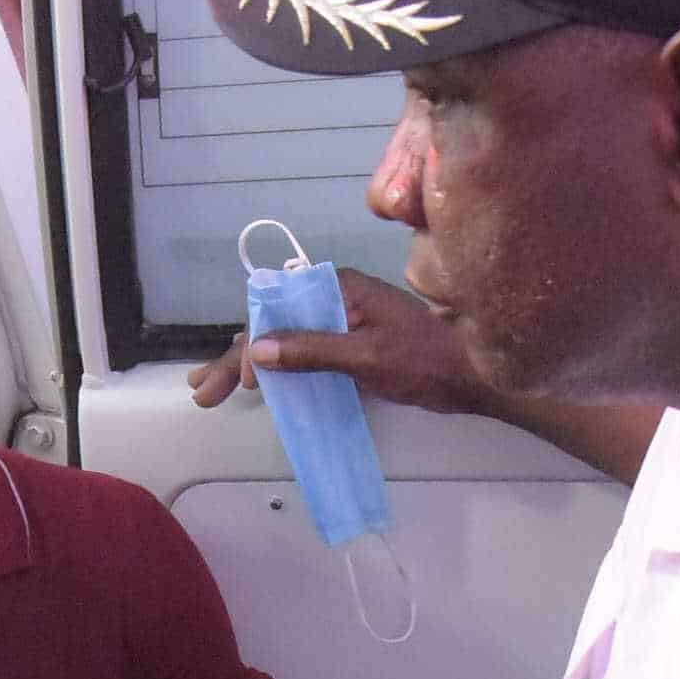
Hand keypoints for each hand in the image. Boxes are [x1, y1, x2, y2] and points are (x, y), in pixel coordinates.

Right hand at [183, 267, 487, 416]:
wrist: (476, 376)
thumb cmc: (427, 360)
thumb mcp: (367, 356)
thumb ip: (313, 350)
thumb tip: (258, 349)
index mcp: (339, 287)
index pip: (277, 308)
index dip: (252, 343)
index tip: (248, 379)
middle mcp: (334, 298)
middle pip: (272, 326)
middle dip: (235, 358)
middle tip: (203, 391)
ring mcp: (341, 321)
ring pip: (281, 341)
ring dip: (245, 364)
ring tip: (210, 389)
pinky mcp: (349, 344)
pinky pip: (300, 352)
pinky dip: (274, 369)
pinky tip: (253, 384)